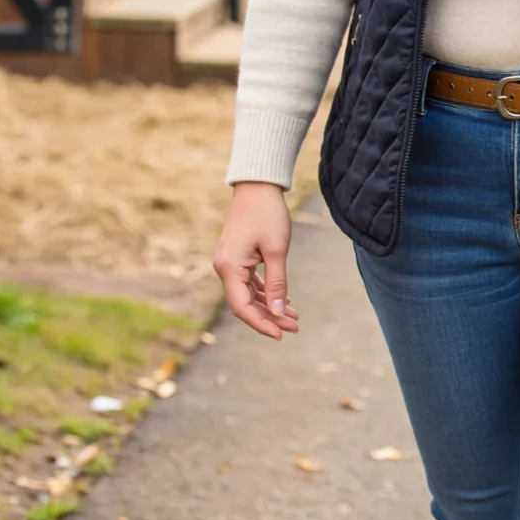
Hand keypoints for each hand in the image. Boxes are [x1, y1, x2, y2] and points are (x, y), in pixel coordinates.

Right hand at [212, 182, 299, 339]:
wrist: (258, 184)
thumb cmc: (267, 213)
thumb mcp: (277, 250)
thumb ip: (277, 283)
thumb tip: (279, 312)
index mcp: (229, 267)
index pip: (242, 307)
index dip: (261, 324)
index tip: (281, 334)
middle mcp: (225, 267)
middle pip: (246, 303)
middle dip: (270, 317)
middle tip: (295, 327)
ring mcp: (230, 262)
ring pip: (249, 294)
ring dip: (271, 305)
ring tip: (295, 317)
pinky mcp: (238, 256)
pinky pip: (250, 282)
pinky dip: (267, 291)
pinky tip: (284, 299)